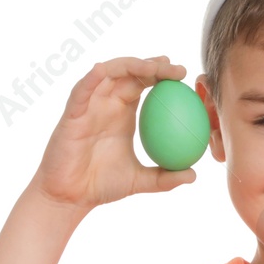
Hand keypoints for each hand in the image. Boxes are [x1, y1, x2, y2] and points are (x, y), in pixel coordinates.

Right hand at [32, 56, 196, 212]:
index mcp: (123, 112)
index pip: (145, 83)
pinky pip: (81, 91)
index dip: (163, 74)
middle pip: (130, 72)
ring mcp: (89, 106)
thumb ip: (166, 177)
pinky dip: (91, 78)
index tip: (184, 76)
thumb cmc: (101, 186)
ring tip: (153, 67)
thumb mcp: (140, 181)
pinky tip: (102, 69)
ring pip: (108, 73)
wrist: (70, 198)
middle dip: (153, 65)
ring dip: (130, 65)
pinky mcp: (72, 114)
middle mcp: (107, 103)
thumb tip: (193, 176)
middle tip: (177, 69)